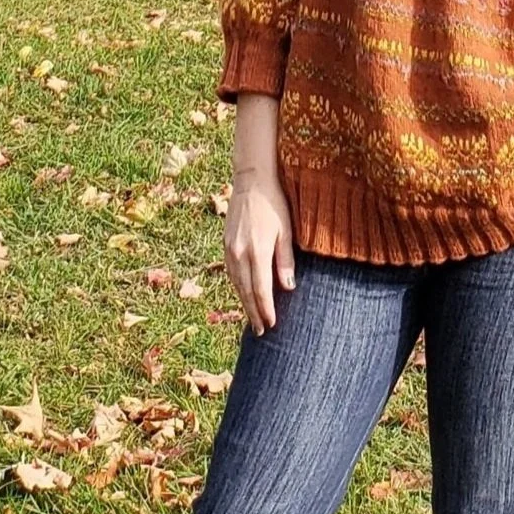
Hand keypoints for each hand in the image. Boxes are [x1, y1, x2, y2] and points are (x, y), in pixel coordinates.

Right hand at [222, 169, 295, 335]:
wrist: (251, 182)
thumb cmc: (275, 205)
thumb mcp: (286, 231)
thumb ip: (285, 261)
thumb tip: (288, 287)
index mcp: (257, 251)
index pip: (261, 289)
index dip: (266, 309)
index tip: (272, 324)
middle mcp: (239, 253)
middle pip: (246, 291)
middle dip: (254, 313)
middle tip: (262, 331)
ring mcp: (230, 250)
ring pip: (236, 284)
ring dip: (244, 304)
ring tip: (253, 320)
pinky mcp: (226, 245)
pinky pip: (231, 273)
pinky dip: (238, 288)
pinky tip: (244, 296)